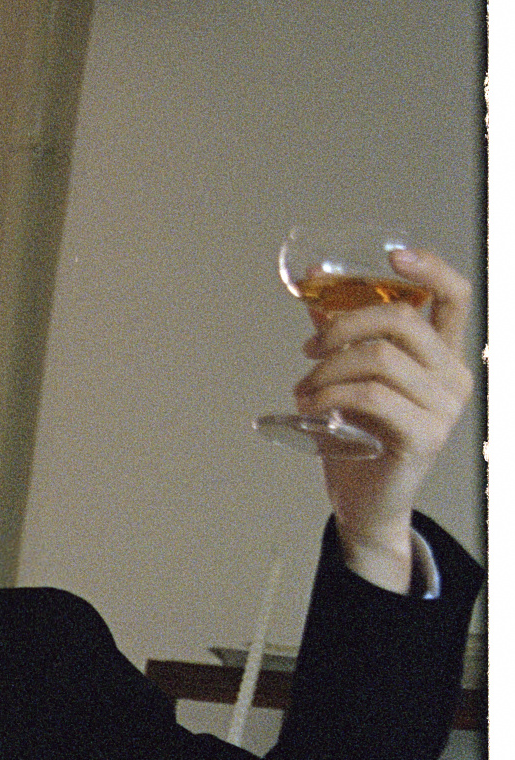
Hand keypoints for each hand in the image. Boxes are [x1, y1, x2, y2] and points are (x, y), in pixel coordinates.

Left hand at [298, 244, 474, 582]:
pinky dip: (330, 394)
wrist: (365, 503)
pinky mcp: (423, 437)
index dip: (429, 268)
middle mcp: (455, 377)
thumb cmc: (360, 438)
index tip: (394, 256)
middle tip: (309, 349)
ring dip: (328, 368)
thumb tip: (316, 283)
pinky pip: (371, 396)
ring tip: (304, 388)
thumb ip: (343, 332)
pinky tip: (309, 405)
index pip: (455, 296)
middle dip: (344, 325)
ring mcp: (444, 409)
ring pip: (379, 359)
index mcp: (444, 355)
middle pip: (402, 321)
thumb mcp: (352, 376)